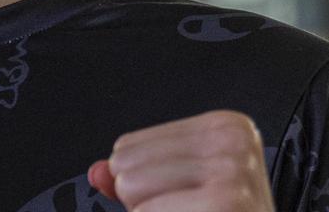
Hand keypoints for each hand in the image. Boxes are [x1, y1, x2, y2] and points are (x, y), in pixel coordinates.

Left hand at [87, 110, 272, 211]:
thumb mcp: (186, 187)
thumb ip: (135, 176)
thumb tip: (97, 173)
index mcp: (224, 126)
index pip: (128, 146)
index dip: (145, 184)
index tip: (183, 195)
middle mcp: (231, 142)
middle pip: (127, 168)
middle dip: (146, 202)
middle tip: (188, 209)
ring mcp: (231, 171)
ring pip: (134, 191)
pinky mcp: (226, 202)